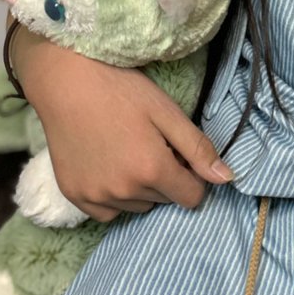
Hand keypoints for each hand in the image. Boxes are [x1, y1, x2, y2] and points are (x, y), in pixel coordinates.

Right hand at [15, 28, 232, 222]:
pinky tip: (109, 166)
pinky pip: (107, 213)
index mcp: (152, 169)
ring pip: (137, 207)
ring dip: (141, 189)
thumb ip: (198, 148)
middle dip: (166, 178)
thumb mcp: (167, 112)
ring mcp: (96, 197)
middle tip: (150, 143)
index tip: (179, 153)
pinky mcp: (75, 196)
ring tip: (128, 151)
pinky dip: (114, 197)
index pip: (192, 196)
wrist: (66, 82)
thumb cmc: (122, 90)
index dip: (192, 175)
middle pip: (164, 200)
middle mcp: (124, 191)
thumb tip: (227, 179)